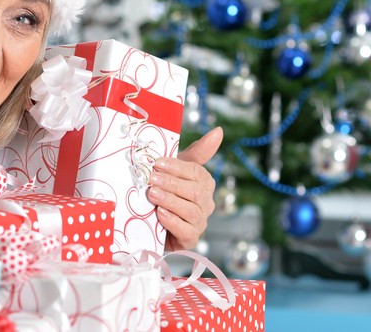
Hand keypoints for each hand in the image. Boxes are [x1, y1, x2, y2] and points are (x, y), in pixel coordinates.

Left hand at [147, 127, 223, 250]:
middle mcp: (206, 202)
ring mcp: (200, 221)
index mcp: (204, 182)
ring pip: (190, 210)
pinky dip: (173, 222)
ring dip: (170, 201)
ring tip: (152, 195)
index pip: (195, 172)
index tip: (157, 162)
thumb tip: (219, 131)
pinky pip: (186, 231)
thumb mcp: (175, 170)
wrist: (152, 222)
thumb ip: (196, 153)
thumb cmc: (166, 190)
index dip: (176, 167)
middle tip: (151, 179)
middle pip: (194, 191)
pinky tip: (160, 215)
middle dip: (171, 183)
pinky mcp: (191, 239)